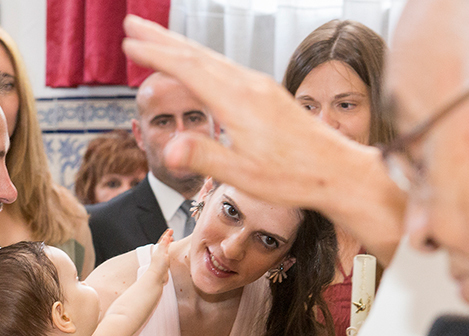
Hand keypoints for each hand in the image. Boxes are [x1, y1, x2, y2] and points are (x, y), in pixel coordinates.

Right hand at [121, 15, 403, 264]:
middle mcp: (250, 85)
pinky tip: (201, 66)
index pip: (188, 68)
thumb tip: (169, 149)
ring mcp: (262, 87)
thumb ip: (204, 158)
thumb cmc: (295, 178)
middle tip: (132, 25)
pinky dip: (204, 61)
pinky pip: (228, 68)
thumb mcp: (243, 175)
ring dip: (182, 47)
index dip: (157, 55)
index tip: (129, 44)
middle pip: (198, 54)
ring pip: (213, 59)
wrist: (339, 171)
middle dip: (162, 39)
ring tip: (158, 40)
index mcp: (238, 101)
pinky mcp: (270, 95)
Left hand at [149, 229, 172, 283]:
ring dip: (168, 245)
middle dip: (167, 239)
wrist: (157, 277)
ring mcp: (161, 259)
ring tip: (171, 242)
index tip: (170, 230)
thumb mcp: (162, 253)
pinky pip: (167, 256)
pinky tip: (171, 255)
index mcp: (159, 250)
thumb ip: (164, 245)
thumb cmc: (159, 266)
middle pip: (163, 244)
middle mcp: (159, 254)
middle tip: (171, 235)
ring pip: (165, 250)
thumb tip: (165, 236)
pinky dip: (169, 253)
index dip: (167, 234)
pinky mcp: (164, 265)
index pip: (163, 240)